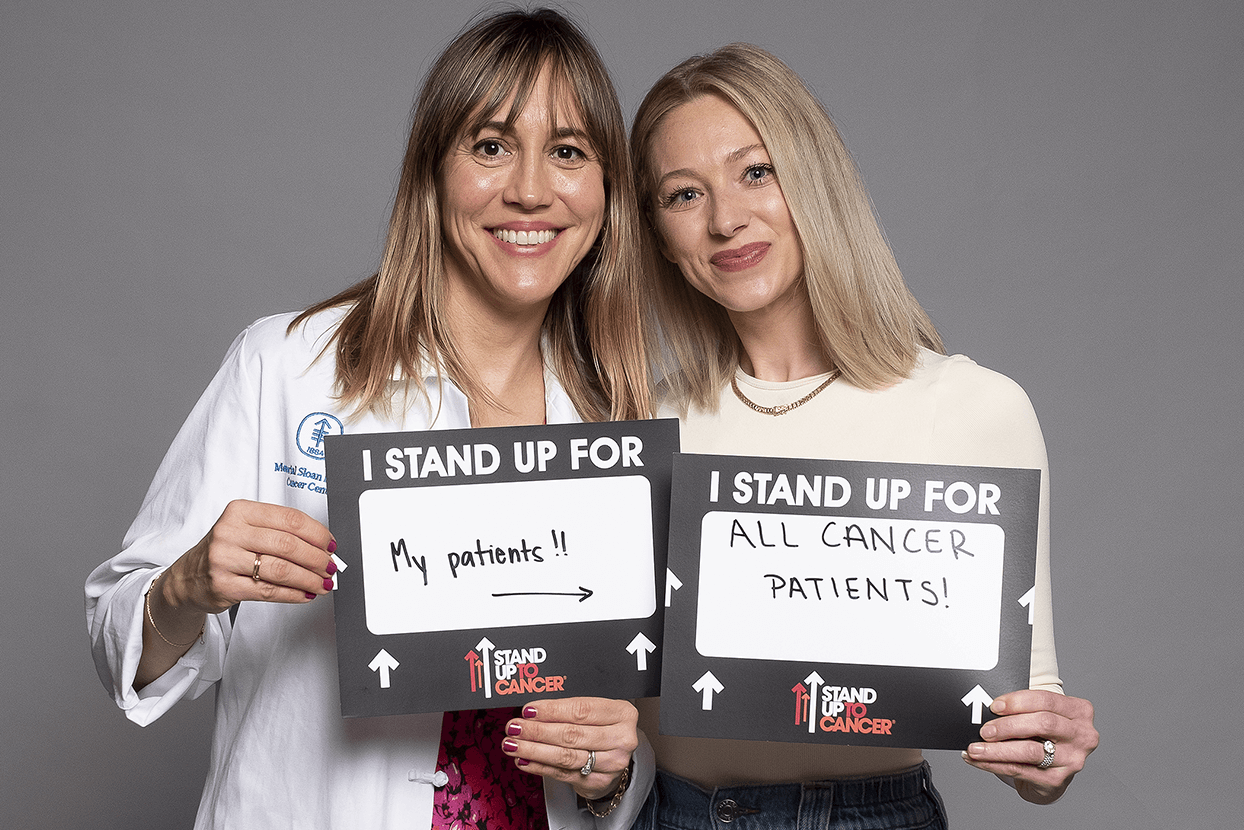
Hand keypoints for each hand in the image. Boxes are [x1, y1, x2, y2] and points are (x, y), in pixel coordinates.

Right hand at [165, 499, 337, 612]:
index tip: (330, 544)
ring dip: (309, 579)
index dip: (317, 533)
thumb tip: (322, 545)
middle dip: (316, 558)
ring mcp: (225, 560)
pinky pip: (269, 591)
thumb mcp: (246, 529)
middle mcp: (230, 532)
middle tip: (330, 567)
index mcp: (240, 511)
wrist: (188, 578)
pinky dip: (293, 594)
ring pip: (281, 569)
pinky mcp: (225, 586)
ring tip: (323, 583)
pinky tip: (306, 594)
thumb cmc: (226, 550)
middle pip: (288, 545)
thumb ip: (280, 532)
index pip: (290, 519)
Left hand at [502, 697, 637, 800]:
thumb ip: (569, 708)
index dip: (552, 710)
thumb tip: (532, 710)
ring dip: (534, 750)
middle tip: (514, 727)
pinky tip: (524, 760)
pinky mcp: (598, 781)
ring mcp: (612, 763)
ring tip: (513, 744)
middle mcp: (621, 739)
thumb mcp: (595, 710)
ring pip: (566, 756)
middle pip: (572, 735)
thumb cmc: (602, 726)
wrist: (615, 755)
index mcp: (622, 713)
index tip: (529, 710)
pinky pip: (563, 774)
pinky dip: (540, 766)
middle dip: (538, 731)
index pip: (581, 710)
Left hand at [963, 689, 1098, 803]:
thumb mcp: (1041, 716)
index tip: (994, 706)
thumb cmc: (1043, 735)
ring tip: (975, 748)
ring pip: (1031, 751)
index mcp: (1079, 711)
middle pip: (1042, 724)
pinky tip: (978, 760)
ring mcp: (1072, 760)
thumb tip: (985, 707)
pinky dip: (994, 764)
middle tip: (984, 730)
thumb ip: (1023, 710)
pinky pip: (1020, 770)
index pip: (1047, 700)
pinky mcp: (1057, 780)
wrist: (1052, 771)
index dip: (1018, 702)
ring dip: (997, 750)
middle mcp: (1082, 735)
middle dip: (1008, 726)